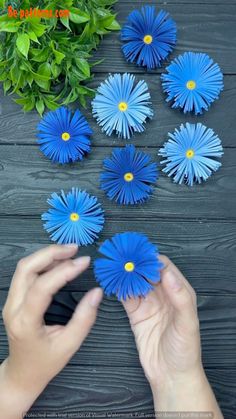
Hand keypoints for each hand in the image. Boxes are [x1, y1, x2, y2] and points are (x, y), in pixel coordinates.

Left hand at [0, 244, 102, 418]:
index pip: (42, 287)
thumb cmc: (45, 362)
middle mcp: (13, 308)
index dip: (64, 271)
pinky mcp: (14, 299)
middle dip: (50, 253)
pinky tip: (59, 263)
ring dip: (46, 256)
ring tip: (69, 253)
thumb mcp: (69, 345)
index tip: (84, 262)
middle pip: (26, 268)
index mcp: (26, 322)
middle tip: (74, 249)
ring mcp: (10, 302)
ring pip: (24, 268)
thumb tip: (97, 292)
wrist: (22, 373)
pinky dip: (43, 263)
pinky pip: (26, 274)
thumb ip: (84, 318)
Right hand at [122, 255, 222, 415]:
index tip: (137, 253)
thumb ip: (180, 297)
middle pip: (146, 272)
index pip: (164, 267)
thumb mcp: (187, 323)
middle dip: (134, 262)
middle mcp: (163, 294)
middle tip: (120, 255)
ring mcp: (148, 303)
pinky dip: (118, 288)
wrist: (171, 376)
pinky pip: (125, 296)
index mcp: (179, 292)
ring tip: (112, 264)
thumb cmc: (185, 350)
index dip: (150, 258)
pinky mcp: (136, 314)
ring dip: (124, 273)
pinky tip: (110, 281)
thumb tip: (168, 273)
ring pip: (134, 282)